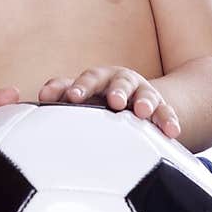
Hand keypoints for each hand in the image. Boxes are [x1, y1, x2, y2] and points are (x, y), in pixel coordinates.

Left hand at [38, 67, 180, 139]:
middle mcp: (121, 82)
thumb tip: (40, 98)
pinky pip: (167, 114)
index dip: (81, 87)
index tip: (73, 97)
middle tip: (114, 101)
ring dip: (144, 103)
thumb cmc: (97, 99)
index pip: (88, 79)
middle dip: (116, 91)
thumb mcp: (81, 95)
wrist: (131, 99)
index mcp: (98, 79)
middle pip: (119, 82)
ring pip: (145, 95)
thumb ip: (61, 94)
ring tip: (143, 113)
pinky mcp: (160, 107)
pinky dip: (169, 122)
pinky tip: (172, 132)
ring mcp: (142, 93)